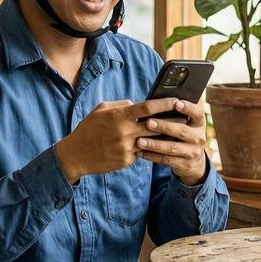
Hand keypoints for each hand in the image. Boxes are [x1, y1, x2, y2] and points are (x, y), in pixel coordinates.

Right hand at [54, 98, 176, 182]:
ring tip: (174, 132)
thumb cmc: (88, 129)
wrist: (76, 155)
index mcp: (119, 116)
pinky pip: (141, 153)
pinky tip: (150, 146)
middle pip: (155, 126)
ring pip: (151, 141)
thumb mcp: (100, 110)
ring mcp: (126, 148)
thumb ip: (120, 105)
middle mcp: (124, 132)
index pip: (147, 107)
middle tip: (184, 117)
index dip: (164, 103)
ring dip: (162, 137)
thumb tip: (135, 103)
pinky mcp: (126, 161)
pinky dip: (144, 148)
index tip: (177, 100)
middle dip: (171, 122)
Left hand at [136, 99, 209, 184]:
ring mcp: (193, 152)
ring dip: (155, 144)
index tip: (176, 103)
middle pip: (182, 131)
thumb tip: (156, 99)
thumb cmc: (181, 132)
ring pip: (172, 148)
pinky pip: (167, 160)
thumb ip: (175, 112)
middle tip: (148, 123)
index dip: (188, 108)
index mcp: (199, 122)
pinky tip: (141, 152)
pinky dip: (153, 156)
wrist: (192, 160)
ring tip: (140, 141)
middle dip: (164, 126)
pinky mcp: (185, 164)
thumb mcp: (184, 122)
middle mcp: (199, 137)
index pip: (197, 112)